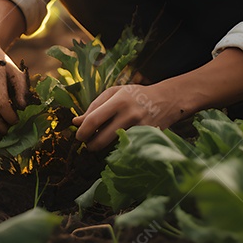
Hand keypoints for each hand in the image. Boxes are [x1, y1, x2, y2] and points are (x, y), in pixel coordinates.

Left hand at [72, 82, 189, 150]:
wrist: (166, 100)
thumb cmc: (135, 95)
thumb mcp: (114, 93)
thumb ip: (94, 106)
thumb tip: (75, 122)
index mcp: (119, 101)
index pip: (93, 120)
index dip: (82, 132)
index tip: (79, 136)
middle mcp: (130, 115)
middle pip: (101, 140)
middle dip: (90, 145)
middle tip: (88, 143)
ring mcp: (140, 129)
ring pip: (113, 147)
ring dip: (103, 148)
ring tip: (102, 140)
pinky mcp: (147, 140)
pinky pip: (126, 149)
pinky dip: (118, 149)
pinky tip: (117, 143)